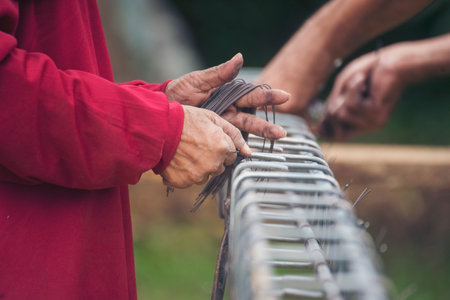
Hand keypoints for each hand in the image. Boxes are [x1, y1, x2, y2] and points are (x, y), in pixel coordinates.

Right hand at [161, 105, 250, 187]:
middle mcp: (214, 164)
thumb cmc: (185, 119)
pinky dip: (185, 173)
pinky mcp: (184, 182)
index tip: (209, 141)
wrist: (158, 128)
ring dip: (199, 167)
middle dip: (212, 159)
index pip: (231, 156)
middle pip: (220, 167)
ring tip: (186, 152)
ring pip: (205, 175)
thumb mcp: (213, 118)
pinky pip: (189, 181)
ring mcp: (198, 175)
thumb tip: (249, 152)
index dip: (221, 147)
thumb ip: (234, 135)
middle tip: (196, 146)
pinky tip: (178, 161)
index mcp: (223, 148)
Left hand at [165, 53, 288, 139]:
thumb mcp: (199, 80)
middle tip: (282, 133)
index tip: (284, 97)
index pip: (251, 96)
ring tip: (271, 144)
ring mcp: (221, 125)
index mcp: (228, 95)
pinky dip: (238, 148)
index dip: (267, 98)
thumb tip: (240, 58)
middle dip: (266, 125)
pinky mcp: (212, 136)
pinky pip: (227, 142)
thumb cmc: (179, 91)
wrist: (160, 110)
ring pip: (243, 132)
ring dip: (257, 138)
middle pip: (251, 119)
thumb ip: (219, 73)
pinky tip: (247, 155)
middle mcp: (229, 111)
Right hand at [318, 46, 408, 140]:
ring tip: (362, 81)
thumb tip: (319, 127)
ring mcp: (372, 121)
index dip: (326, 128)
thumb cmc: (370, 71)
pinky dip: (354, 87)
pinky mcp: (375, 113)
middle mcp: (367, 125)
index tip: (318, 125)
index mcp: (361, 121)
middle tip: (351, 85)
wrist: (396, 62)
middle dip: (336, 100)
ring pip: (341, 113)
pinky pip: (351, 104)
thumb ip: (333, 107)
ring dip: (348, 92)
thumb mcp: (344, 89)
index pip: (338, 134)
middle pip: (334, 120)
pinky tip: (365, 80)